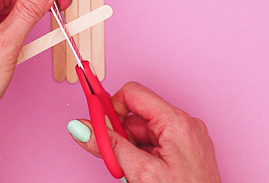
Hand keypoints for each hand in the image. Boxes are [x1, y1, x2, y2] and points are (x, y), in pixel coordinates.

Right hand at [68, 82, 220, 182]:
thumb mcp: (140, 172)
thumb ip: (109, 146)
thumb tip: (82, 128)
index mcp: (176, 121)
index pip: (133, 94)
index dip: (111, 107)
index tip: (95, 123)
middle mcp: (184, 124)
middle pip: (136, 116)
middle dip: (121, 136)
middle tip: (116, 159)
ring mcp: (187, 137)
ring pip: (144, 132)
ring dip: (132, 149)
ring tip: (136, 174)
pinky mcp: (186, 150)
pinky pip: (156, 143)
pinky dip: (144, 155)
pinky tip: (147, 175)